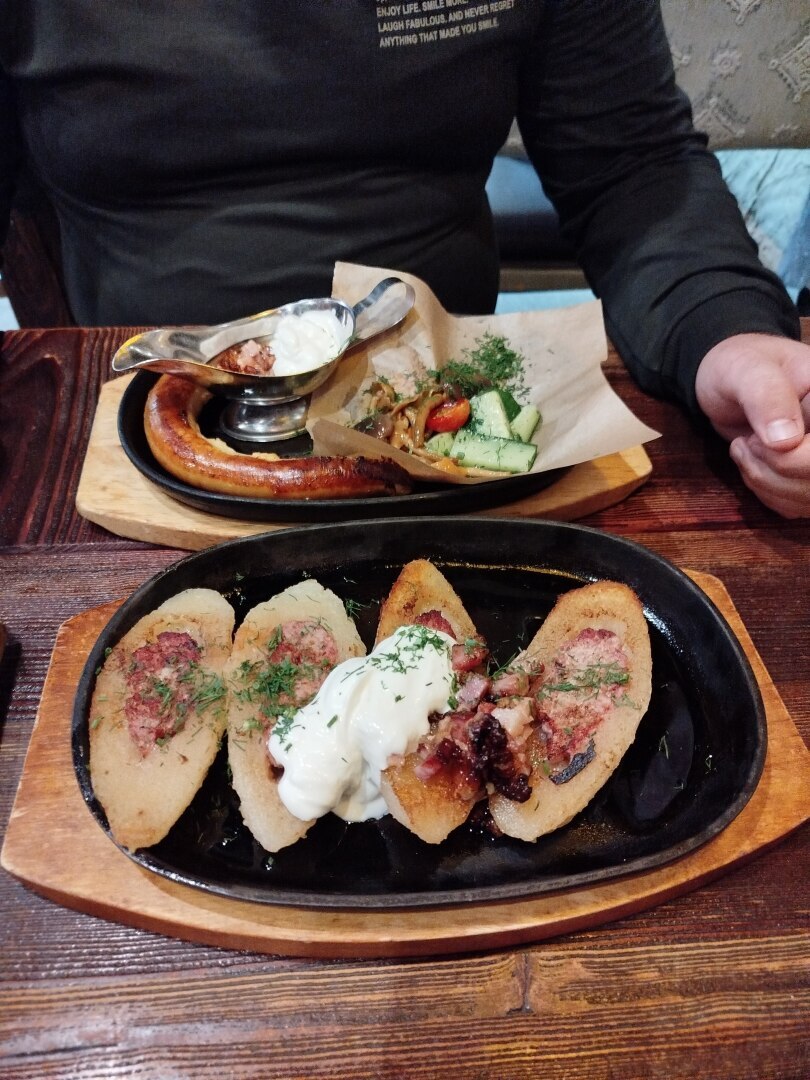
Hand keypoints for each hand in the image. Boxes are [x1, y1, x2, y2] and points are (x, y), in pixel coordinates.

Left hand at [695, 333, 809, 517]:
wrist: (730, 381)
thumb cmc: (738, 367)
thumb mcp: (745, 369)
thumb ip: (767, 395)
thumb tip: (785, 441)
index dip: (793, 455)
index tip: (757, 437)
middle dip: (775, 469)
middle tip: (746, 443)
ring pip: (809, 497)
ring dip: (765, 482)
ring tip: (746, 449)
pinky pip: (799, 506)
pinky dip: (768, 493)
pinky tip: (756, 464)